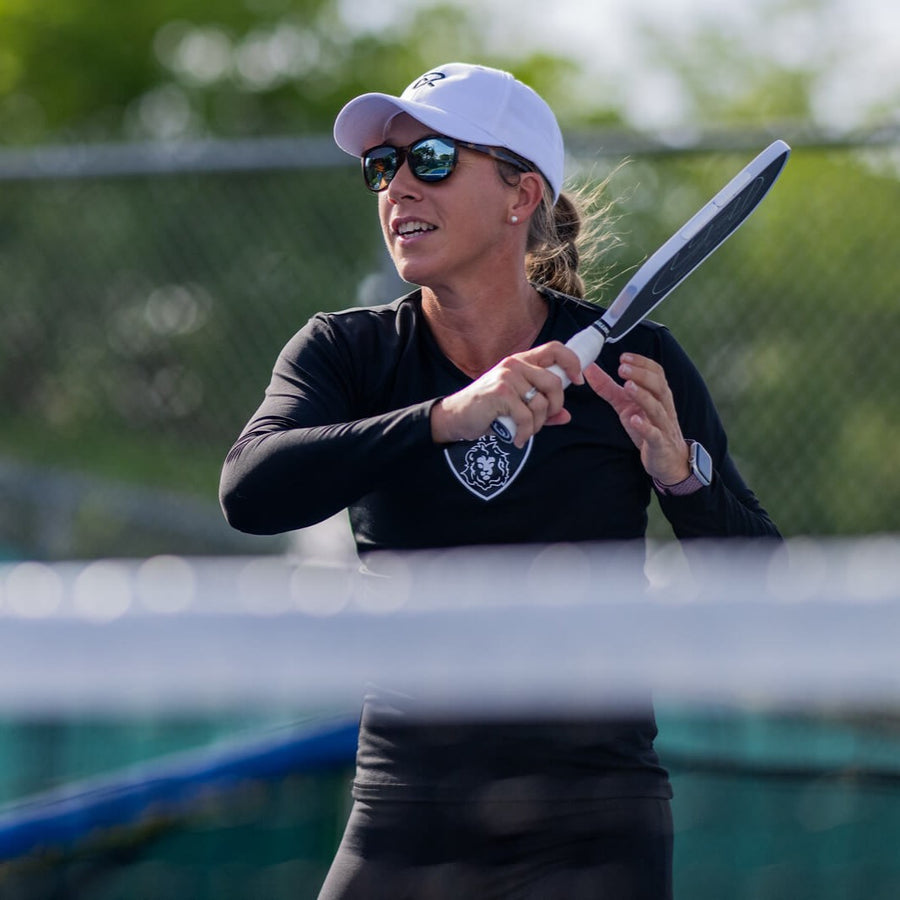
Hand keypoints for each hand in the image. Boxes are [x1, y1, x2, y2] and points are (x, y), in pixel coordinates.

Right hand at [431, 341, 584, 448]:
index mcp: (521, 362)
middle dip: (555, 406)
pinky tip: (516, 438)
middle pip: (554, 382)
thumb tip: (566, 416)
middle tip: (543, 420)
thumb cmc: (486, 410)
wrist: (455, 417)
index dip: (572, 362)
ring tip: (523, 431)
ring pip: (542, 404)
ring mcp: (507, 378)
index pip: (555, 349)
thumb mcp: (516, 406)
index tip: (577, 381)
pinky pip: (527, 417)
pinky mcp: (501, 393)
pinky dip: (525, 433)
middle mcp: (515, 365)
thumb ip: (541, 409)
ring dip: (536, 425)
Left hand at [584, 353, 690, 484]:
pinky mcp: (659, 444)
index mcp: (658, 394)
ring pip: (657, 408)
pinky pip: (654, 434)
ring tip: (628, 386)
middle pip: (658, 386)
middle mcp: (663, 407)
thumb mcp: (625, 405)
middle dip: (641, 375)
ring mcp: (662, 425)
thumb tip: (589, 369)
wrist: (668, 459)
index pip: (656, 373)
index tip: (624, 357)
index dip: (641, 363)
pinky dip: (645, 427)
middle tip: (622, 369)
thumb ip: (608, 387)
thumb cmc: (648, 427)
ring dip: (643, 396)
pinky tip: (635, 420)